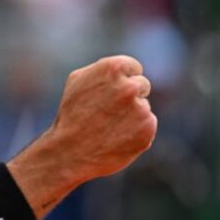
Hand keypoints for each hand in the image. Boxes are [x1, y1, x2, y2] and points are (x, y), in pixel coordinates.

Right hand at [48, 55, 157, 180]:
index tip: (113, 91)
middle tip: (110, 111)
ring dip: (132, 115)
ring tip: (109, 126)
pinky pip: (148, 125)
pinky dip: (137, 131)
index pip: (134, 67)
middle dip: (130, 96)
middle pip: (142, 85)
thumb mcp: (77, 81)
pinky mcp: (148, 128)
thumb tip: (123, 69)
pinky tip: (117, 137)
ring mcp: (141, 108)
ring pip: (144, 107)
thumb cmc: (71, 114)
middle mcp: (130, 86)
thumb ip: (103, 70)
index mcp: (113, 68)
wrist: (70, 152)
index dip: (123, 80)